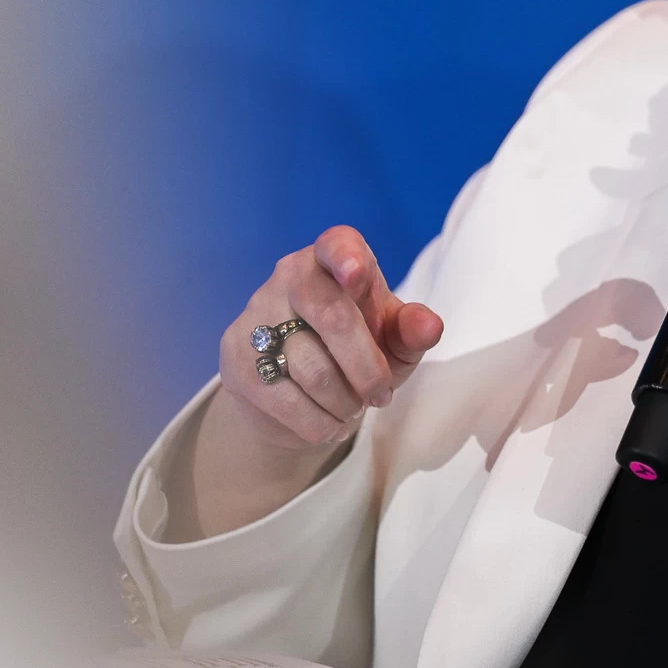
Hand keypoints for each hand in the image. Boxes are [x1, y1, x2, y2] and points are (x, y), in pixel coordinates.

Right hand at [216, 226, 443, 456]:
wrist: (301, 392)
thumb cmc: (358, 351)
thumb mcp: (392, 341)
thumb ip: (411, 330)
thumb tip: (430, 326)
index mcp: (333, 259)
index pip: (337, 244)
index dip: (347, 256)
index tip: (357, 274)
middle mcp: (290, 275)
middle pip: (331, 316)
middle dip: (366, 367)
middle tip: (381, 396)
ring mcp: (256, 313)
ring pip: (310, 367)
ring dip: (343, 401)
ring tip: (354, 409)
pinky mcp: (236, 355)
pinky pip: (284, 398)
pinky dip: (318, 422)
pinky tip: (330, 423)